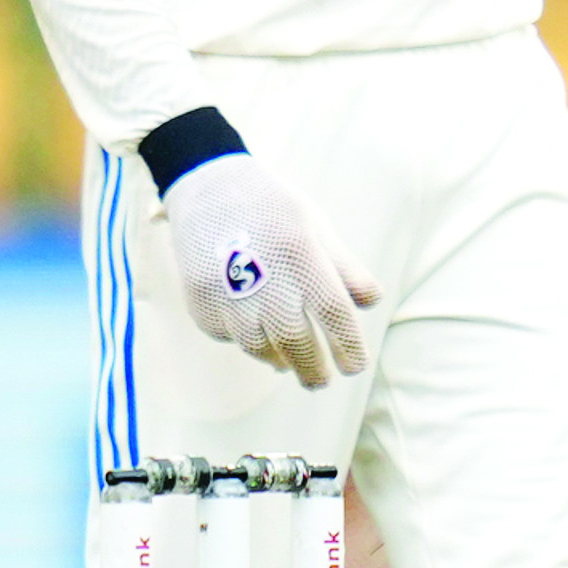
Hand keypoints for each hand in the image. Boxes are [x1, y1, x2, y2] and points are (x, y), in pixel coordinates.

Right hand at [157, 151, 378, 387]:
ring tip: (289, 362)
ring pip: (257, 346)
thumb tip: (367, 304)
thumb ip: (344, 267)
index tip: (354, 366)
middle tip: (321, 381)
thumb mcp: (316, 227)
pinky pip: (227, 334)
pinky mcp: (199, 298)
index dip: (348, 346)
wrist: (207, 185)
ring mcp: (226, 289)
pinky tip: (254, 332)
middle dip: (312, 368)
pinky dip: (245, 339)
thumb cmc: (272, 207)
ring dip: (278, 359)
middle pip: (295, 341)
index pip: (334, 314)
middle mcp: (263, 275)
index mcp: (300, 254)